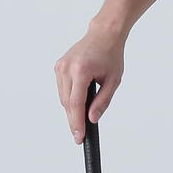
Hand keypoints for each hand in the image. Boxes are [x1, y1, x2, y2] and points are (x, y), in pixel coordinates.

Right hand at [55, 26, 125, 142]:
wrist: (103, 35)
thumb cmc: (111, 55)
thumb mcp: (113, 80)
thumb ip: (103, 101)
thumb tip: (92, 119)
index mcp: (81, 70)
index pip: (75, 104)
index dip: (76, 123)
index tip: (78, 136)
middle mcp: (66, 68)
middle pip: (67, 103)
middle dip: (73, 120)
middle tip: (80, 136)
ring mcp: (60, 66)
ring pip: (62, 98)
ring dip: (71, 110)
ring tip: (81, 120)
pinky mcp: (58, 66)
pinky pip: (62, 89)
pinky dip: (69, 98)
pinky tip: (78, 104)